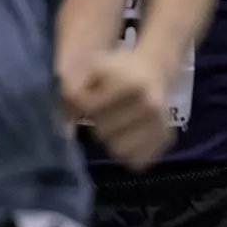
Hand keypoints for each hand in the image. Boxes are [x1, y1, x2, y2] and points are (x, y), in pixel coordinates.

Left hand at [64, 51, 175, 170]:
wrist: (152, 72)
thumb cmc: (118, 70)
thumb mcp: (95, 66)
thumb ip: (73, 87)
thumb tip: (60, 120)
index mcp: (131, 84)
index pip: (88, 107)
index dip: (80, 104)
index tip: (85, 99)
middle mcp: (150, 106)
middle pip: (102, 133)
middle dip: (98, 123)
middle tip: (104, 111)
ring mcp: (159, 125)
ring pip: (118, 150)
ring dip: (112, 140)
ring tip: (116, 124)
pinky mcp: (165, 140)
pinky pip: (136, 160)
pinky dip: (129, 152)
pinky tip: (128, 136)